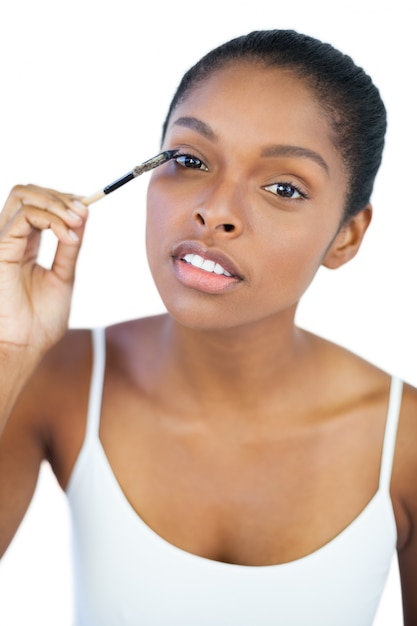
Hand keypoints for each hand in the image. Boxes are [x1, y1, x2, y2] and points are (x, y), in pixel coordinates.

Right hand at [0, 184, 87, 354]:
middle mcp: (12, 239)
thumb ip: (70, 246)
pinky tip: (68, 235)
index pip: (40, 205)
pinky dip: (52, 219)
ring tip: (76, 222)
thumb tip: (83, 215)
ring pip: (23, 195)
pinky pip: (24, 216)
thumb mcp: (64, 275)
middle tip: (83, 212)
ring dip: (57, 202)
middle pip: (28, 192)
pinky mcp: (1, 249)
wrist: (26, 346)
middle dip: (61, 196)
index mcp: (26, 245)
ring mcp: (4, 241)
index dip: (64, 200)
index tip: (87, 209)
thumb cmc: (41, 320)